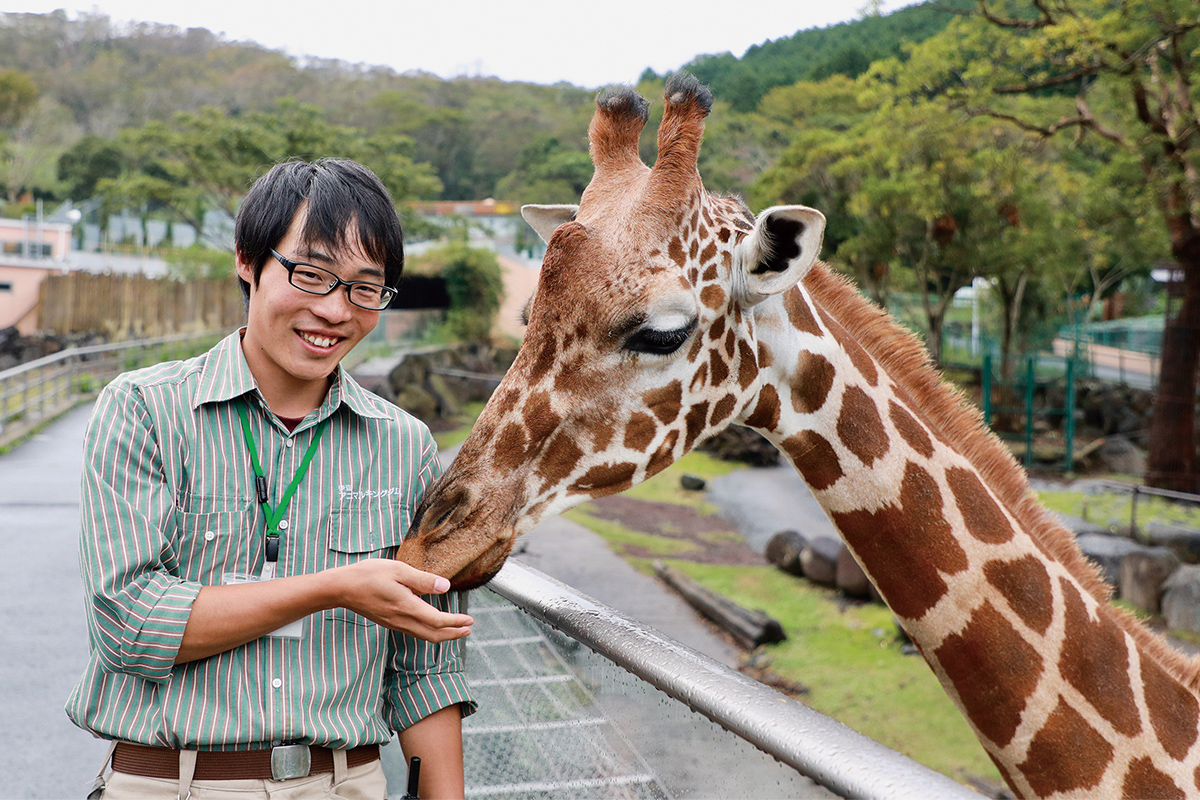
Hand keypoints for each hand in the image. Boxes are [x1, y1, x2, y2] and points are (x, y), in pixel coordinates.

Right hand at [332, 559, 473, 641]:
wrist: (341, 588)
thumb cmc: (368, 575)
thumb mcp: (398, 570)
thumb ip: (423, 580)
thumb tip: (445, 587)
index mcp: (406, 606)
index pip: (437, 620)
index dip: (455, 622)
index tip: (469, 620)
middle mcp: (401, 619)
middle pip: (432, 634)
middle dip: (453, 634)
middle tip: (468, 629)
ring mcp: (394, 623)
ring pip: (423, 636)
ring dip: (442, 635)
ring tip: (456, 630)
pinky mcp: (388, 622)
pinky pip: (413, 632)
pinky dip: (428, 632)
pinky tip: (432, 626)